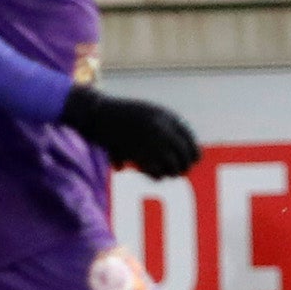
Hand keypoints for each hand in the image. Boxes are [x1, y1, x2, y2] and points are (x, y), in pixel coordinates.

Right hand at [61, 86, 200, 178]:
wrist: (97, 114)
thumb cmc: (121, 114)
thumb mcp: (147, 113)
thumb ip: (166, 128)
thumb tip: (186, 153)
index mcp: (167, 117)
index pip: (190, 140)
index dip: (193, 153)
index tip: (192, 161)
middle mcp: (163, 129)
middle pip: (185, 157)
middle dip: (182, 167)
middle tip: (176, 172)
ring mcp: (151, 142)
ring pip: (173, 168)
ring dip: (169, 173)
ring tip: (161, 172)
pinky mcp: (138, 154)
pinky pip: (156, 173)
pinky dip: (154, 175)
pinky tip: (148, 172)